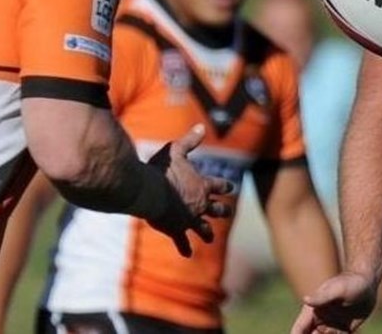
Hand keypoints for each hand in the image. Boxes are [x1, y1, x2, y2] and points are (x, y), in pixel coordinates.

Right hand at [145, 124, 233, 256]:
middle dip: (222, 211)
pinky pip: (182, 241)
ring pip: (204, 228)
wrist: (150, 191)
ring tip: (209, 238)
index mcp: (202, 185)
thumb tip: (201, 126)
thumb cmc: (162, 170)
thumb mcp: (176, 150)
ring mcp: (190, 219)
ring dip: (207, 233)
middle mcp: (200, 204)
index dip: (225, 186)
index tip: (231, 187)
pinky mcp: (177, 230)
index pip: (220, 185)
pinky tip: (187, 254)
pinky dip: (184, 248)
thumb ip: (189, 140)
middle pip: (217, 210)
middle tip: (226, 211)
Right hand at [290, 272, 375, 333]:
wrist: (369, 283)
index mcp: (313, 311)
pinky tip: (346, 333)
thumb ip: (322, 297)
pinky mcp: (343, 331)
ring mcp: (331, 326)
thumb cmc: (351, 282)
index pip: (298, 330)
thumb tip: (306, 300)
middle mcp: (320, 321)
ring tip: (340, 332)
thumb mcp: (337, 289)